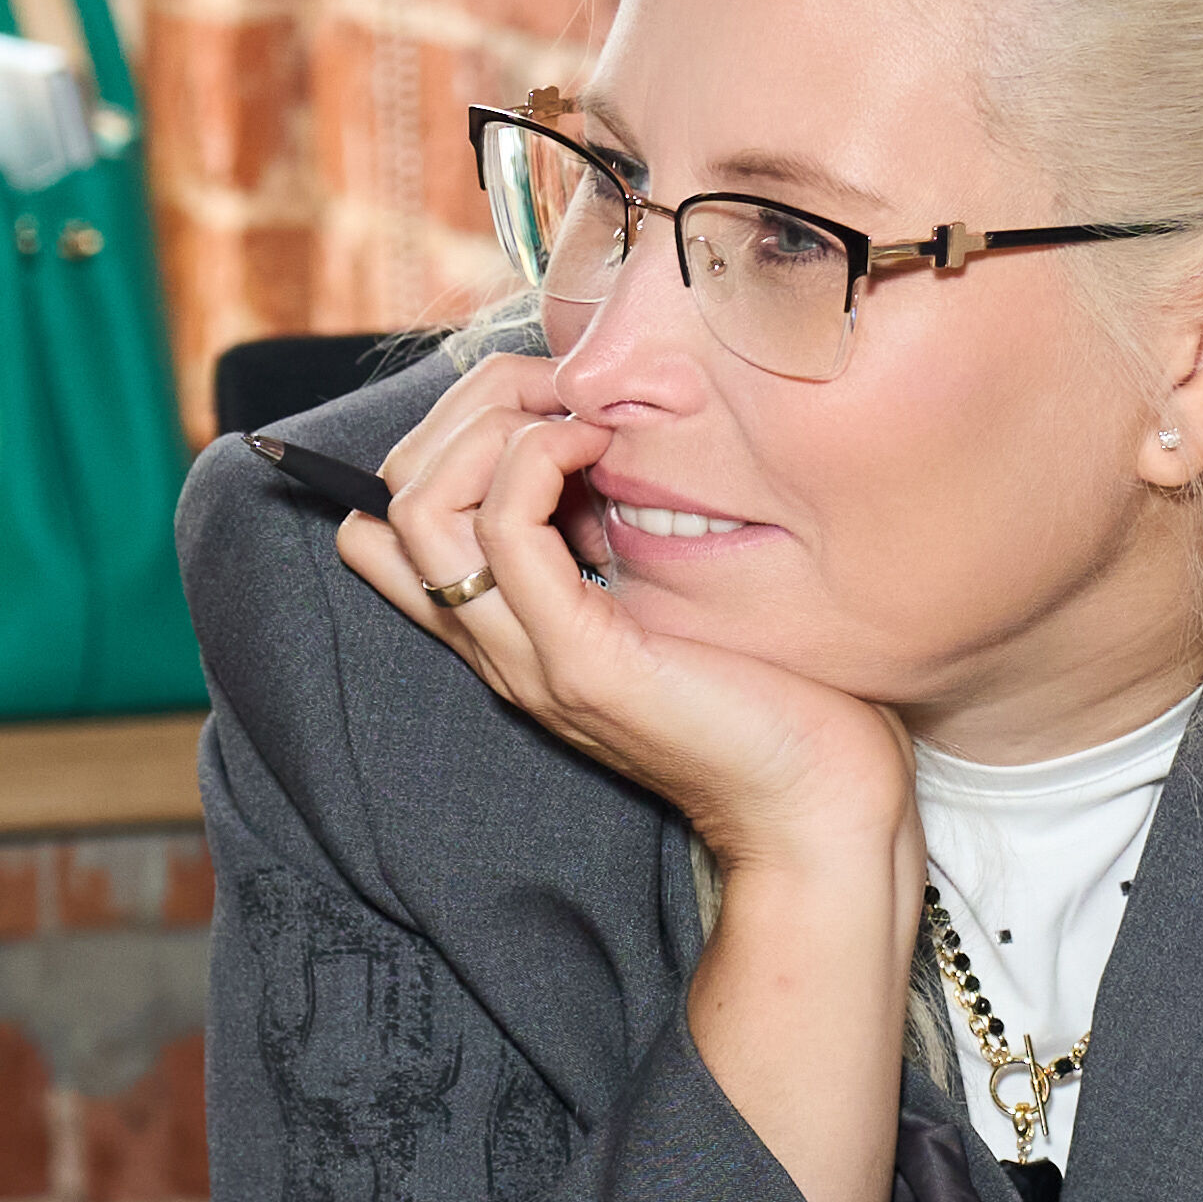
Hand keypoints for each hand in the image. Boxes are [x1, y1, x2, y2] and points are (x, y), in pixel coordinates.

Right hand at [339, 364, 905, 881]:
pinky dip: (541, 460)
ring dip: (492, 426)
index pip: (385, 529)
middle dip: (465, 411)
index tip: (543, 411)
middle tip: (562, 395)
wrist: (817, 805)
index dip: (444, 440)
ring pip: (421, 509)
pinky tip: (601, 450)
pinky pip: (505, 530)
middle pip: (391, 500)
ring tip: (580, 421)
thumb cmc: (768, 694)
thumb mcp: (668, 594)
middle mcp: (497, 647)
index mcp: (508, 631)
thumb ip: (614, 536)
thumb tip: (600, 438)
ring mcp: (528, 658)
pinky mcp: (580, 662)